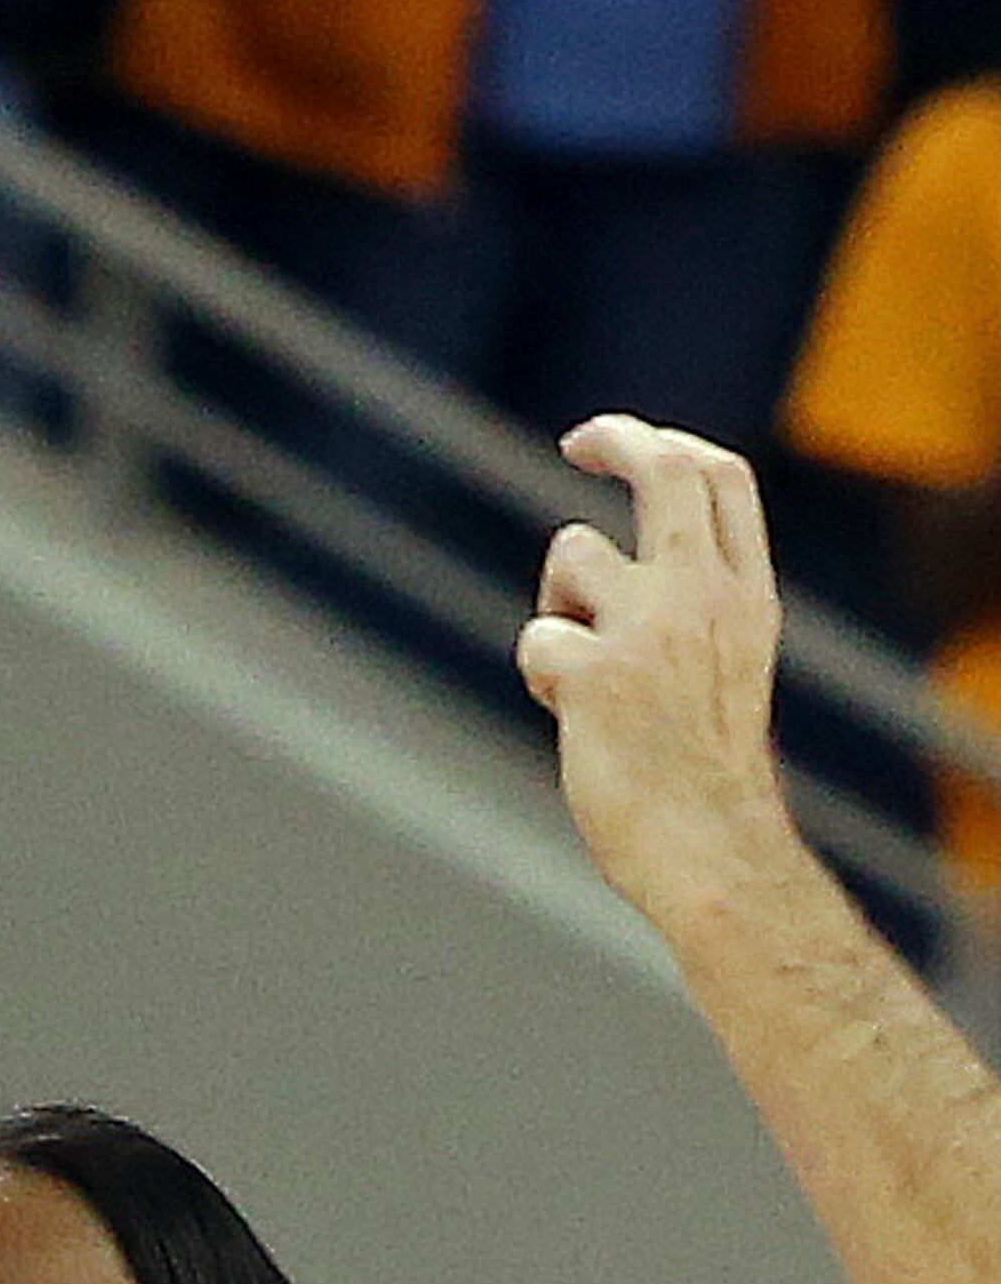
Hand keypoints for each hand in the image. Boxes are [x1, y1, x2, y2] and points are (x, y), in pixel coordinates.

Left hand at [521, 415, 810, 940]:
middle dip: (616, 438)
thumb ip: (691, 603)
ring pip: (571, 551)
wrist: (709, 845)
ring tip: (583, 670)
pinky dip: (541, 671)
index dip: (669, 443)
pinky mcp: (596, 674)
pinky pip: (537, 638)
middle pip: (664, 471)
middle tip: (579, 441)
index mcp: (747, 594)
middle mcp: (706, 597)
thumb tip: (602, 557)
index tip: (628, 440)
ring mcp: (652, 630)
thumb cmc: (702, 768)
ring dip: (557, 600)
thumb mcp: (726, 665)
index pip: (722, 480)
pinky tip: (571, 714)